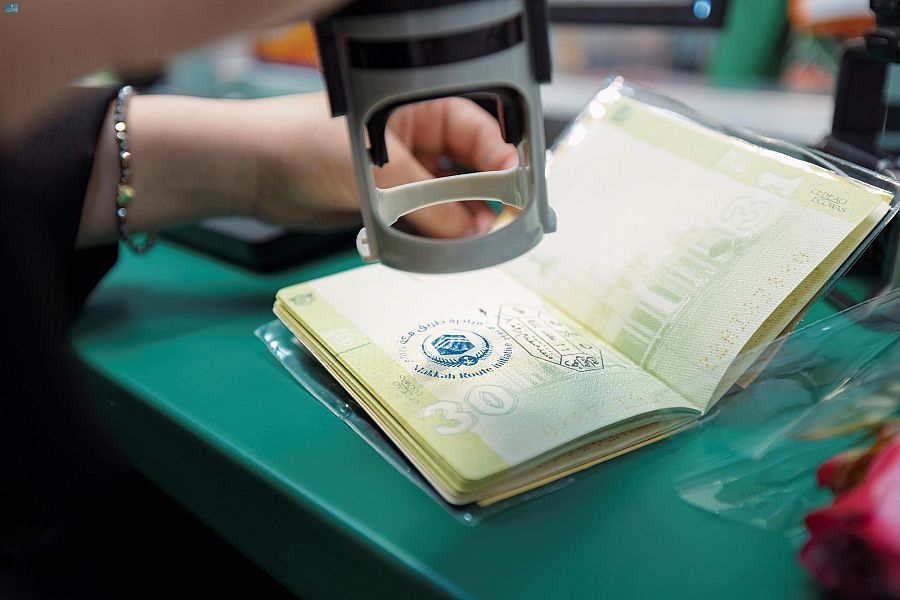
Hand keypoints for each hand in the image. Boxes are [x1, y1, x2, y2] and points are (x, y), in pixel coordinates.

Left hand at [248, 92, 518, 237]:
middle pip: (470, 166)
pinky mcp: (387, 199)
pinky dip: (433, 231)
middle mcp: (416, 135)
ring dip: (459, 219)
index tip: (517, 193)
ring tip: (467, 240)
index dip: (502, 162)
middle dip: (485, 196)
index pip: (480, 132)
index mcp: (419, 107)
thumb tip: (469, 232)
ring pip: (448, 196)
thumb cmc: (305, 145)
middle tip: (497, 225)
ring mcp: (402, 168)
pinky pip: (424, 216)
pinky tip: (438, 244)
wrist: (253, 172)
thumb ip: (429, 204)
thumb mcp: (378, 173)